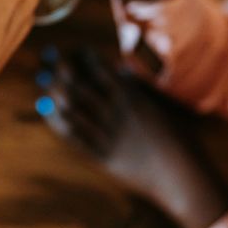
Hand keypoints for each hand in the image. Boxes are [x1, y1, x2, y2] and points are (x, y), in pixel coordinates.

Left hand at [38, 48, 227, 227]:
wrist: (183, 177)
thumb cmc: (178, 138)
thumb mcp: (159, 105)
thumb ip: (138, 88)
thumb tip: (119, 69)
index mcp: (131, 96)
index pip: (99, 68)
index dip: (82, 56)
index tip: (72, 50)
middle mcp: (115, 113)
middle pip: (79, 85)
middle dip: (61, 68)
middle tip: (48, 59)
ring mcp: (107, 135)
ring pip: (71, 109)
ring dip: (54, 91)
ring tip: (44, 80)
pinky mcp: (102, 156)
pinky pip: (73, 136)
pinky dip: (57, 120)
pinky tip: (48, 109)